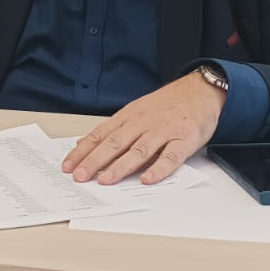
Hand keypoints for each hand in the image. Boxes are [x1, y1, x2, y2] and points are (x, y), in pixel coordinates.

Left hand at [61, 73, 226, 185]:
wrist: (201, 90)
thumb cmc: (168, 105)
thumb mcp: (136, 111)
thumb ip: (114, 129)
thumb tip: (85, 143)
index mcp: (129, 116)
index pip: (100, 135)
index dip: (83, 151)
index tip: (68, 165)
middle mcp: (143, 123)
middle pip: (115, 143)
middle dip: (95, 160)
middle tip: (80, 176)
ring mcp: (164, 131)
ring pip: (139, 150)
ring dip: (121, 166)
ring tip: (106, 180)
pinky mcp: (185, 140)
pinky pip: (171, 157)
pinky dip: (159, 169)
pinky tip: (147, 179)